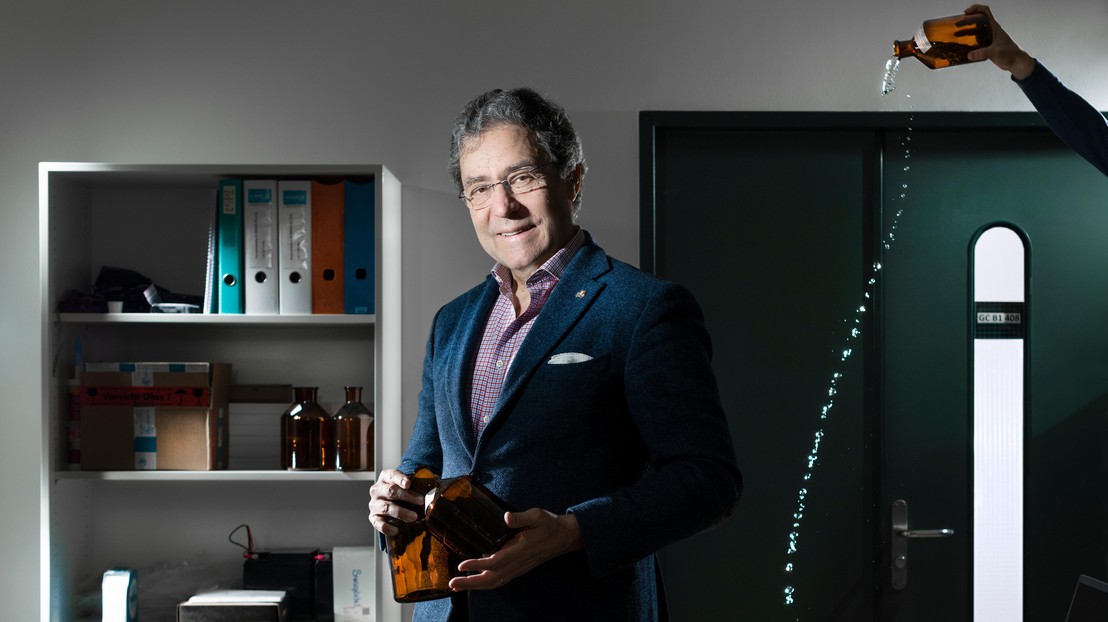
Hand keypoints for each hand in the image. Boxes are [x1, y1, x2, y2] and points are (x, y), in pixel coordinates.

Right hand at [367, 468, 424, 535]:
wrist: (394, 504)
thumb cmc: (405, 492)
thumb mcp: (410, 485)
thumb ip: (419, 484)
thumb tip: (436, 489)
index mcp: (385, 477)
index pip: (392, 475)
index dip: (400, 479)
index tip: (408, 484)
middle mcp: (377, 490)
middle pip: (390, 491)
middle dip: (407, 496)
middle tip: (421, 501)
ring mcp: (374, 504)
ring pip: (386, 507)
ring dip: (401, 512)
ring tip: (414, 517)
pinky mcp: (373, 518)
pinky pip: (378, 524)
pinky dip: (387, 527)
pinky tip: (397, 530)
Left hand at [448, 509, 583, 590]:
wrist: (563, 537)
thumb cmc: (548, 525)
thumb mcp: (536, 515)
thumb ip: (521, 517)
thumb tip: (506, 517)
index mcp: (520, 550)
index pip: (495, 562)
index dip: (477, 565)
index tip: (462, 565)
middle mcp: (518, 563)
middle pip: (491, 578)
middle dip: (471, 582)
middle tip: (453, 583)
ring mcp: (518, 568)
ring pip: (494, 582)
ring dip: (475, 586)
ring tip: (458, 586)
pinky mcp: (518, 569)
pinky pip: (500, 581)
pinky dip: (485, 585)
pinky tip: (475, 583)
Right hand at [964, 4, 1035, 78]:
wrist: (1015, 62)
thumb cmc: (1010, 53)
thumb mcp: (996, 52)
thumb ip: (983, 53)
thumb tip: (969, 55)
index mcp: (994, 27)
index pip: (985, 11)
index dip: (975, 8)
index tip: (966, 12)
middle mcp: (990, 30)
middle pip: (977, 20)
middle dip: (966, 21)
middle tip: (957, 25)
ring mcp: (988, 38)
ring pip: (974, 31)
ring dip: (965, 31)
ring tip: (955, 35)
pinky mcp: (986, 46)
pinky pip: (975, 41)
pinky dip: (968, 42)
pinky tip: (962, 47)